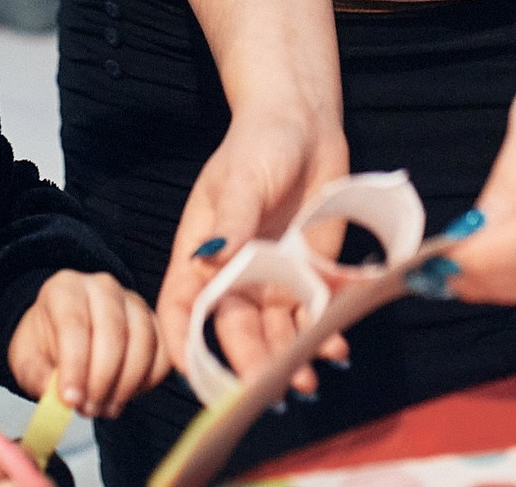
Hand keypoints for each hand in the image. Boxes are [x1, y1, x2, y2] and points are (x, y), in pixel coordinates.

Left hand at [8, 269, 167, 418]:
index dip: (75, 365)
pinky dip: (148, 380)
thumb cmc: (45, 346)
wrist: (61, 336)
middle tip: (88, 409)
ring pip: (143, 342)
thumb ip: (39, 378)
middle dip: (102, 379)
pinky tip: (125, 394)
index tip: (71, 399)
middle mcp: (102, 287)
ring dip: (125, 384)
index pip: (74, 324)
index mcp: (65, 289)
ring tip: (104, 407)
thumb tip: (60, 400)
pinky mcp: (154, 321)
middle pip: (113, 332)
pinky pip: (163, 351)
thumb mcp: (27, 361)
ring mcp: (133, 301)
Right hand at [156, 107, 350, 396]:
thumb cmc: (259, 144)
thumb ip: (232, 223)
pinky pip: (311, 315)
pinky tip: (336, 345)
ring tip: (307, 380)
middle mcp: (234, 275)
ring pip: (274, 334)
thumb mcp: (241, 179)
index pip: (180, 308)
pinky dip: (322, 334)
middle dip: (250, 365)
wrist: (305, 127)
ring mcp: (272, 278)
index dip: (183, 344)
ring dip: (287, 360)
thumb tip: (214, 264)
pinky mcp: (309, 274)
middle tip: (272, 389)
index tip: (198, 374)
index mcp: (201, 254)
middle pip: (233, 331)